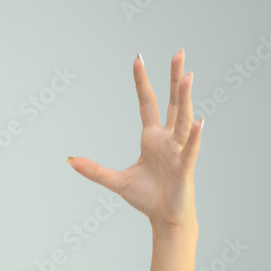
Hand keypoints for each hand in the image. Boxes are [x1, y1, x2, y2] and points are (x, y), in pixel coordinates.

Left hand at [67, 50, 201, 230]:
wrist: (164, 218)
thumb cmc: (147, 197)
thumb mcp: (116, 181)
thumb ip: (94, 170)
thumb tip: (70, 161)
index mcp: (152, 138)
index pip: (147, 103)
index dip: (142, 82)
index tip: (138, 59)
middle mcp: (168, 139)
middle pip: (172, 103)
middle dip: (174, 78)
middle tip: (179, 53)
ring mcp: (178, 151)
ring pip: (183, 120)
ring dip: (184, 99)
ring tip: (187, 76)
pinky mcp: (185, 167)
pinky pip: (191, 149)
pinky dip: (195, 137)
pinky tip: (201, 122)